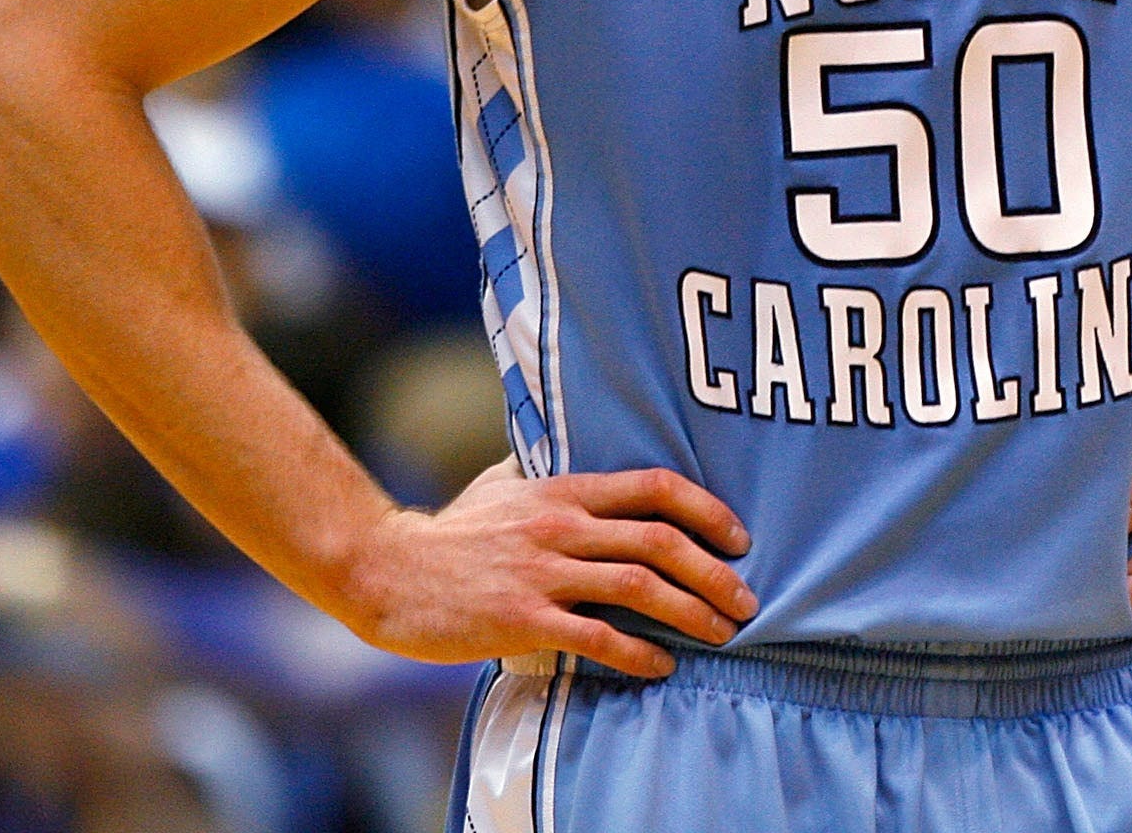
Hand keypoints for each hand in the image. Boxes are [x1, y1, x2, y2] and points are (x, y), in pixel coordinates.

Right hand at [341, 459, 754, 678]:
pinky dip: (638, 652)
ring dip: (691, 612)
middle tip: (747, 599)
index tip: (739, 538)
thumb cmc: (447, 532)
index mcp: (564, 489)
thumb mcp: (501, 484)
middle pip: (661, 540)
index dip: (707, 510)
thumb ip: (546, 476)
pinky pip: (596, 636)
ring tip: (721, 634)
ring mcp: (542, 572)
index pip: (655, 487)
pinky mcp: (521, 618)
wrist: (385, 570)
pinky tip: (662, 666)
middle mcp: (561, 525)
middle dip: (714, 573)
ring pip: (639, 586)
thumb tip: (577, 465)